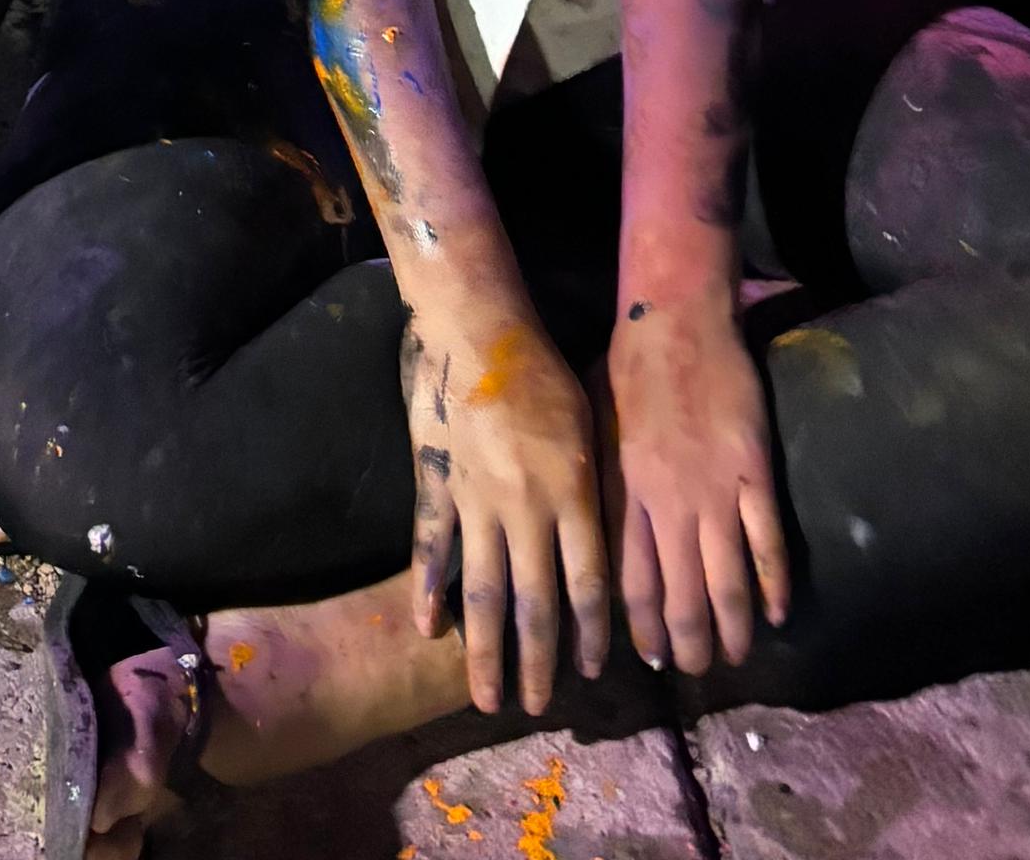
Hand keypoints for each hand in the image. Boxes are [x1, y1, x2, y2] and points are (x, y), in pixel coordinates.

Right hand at [404, 303, 609, 715]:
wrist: (474, 321)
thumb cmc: (540, 364)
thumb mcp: (588, 422)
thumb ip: (592, 484)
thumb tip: (603, 534)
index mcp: (572, 493)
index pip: (589, 584)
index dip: (590, 634)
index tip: (590, 672)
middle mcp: (527, 509)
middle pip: (536, 604)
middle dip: (538, 663)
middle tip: (535, 708)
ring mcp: (476, 500)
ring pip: (483, 592)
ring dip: (487, 650)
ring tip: (485, 697)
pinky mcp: (435, 482)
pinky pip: (431, 547)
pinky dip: (427, 591)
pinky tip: (426, 630)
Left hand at [606, 290, 791, 677]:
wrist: (674, 317)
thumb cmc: (627, 367)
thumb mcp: (595, 431)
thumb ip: (602, 486)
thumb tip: (593, 537)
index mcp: (627, 493)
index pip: (632, 583)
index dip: (645, 629)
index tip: (654, 658)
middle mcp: (669, 503)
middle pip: (682, 595)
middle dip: (690, 643)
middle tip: (699, 669)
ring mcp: (715, 489)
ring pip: (727, 581)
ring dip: (732, 628)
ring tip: (736, 656)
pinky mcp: (754, 470)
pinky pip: (767, 542)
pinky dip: (773, 585)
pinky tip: (775, 614)